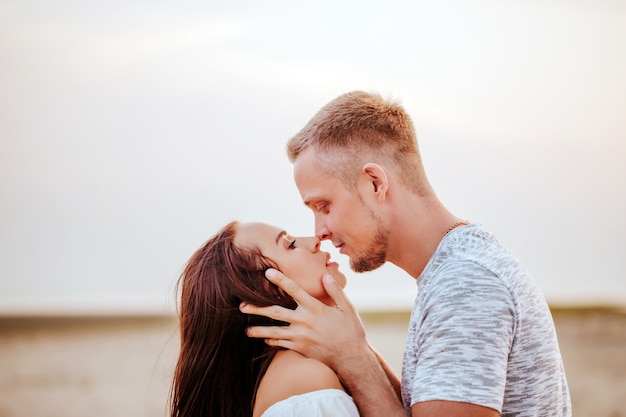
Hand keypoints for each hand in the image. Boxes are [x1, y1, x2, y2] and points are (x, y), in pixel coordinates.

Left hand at [239, 268, 368, 370]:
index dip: (280, 280)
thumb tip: (326, 275)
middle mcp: (305, 321)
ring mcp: (301, 337)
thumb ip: (336, 291)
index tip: (267, 273)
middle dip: (257, 308)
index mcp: (315, 308)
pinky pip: (282, 344)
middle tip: (241, 306)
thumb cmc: (351, 331)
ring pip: (274, 332)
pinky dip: (272, 341)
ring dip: (258, 330)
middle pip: (275, 312)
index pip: (294, 290)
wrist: (351, 358)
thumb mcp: (347, 308)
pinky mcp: (300, 349)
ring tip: (246, 330)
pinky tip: (265, 340)